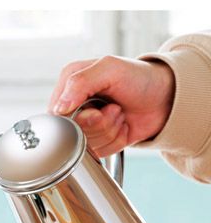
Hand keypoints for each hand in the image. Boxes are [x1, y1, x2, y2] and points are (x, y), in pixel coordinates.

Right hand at [48, 55, 175, 156]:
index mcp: (69, 86)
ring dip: (109, 131)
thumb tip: (59, 108)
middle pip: (70, 135)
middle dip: (98, 125)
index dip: (75, 120)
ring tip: (119, 114)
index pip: (55, 116)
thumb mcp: (109, 68)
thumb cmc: (140, 77)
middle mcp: (73, 107)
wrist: (166, 97)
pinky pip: (98, 154)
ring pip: (85, 146)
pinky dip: (115, 142)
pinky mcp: (98, 142)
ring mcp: (85, 127)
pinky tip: (122, 126)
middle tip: (113, 109)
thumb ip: (79, 82)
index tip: (95, 111)